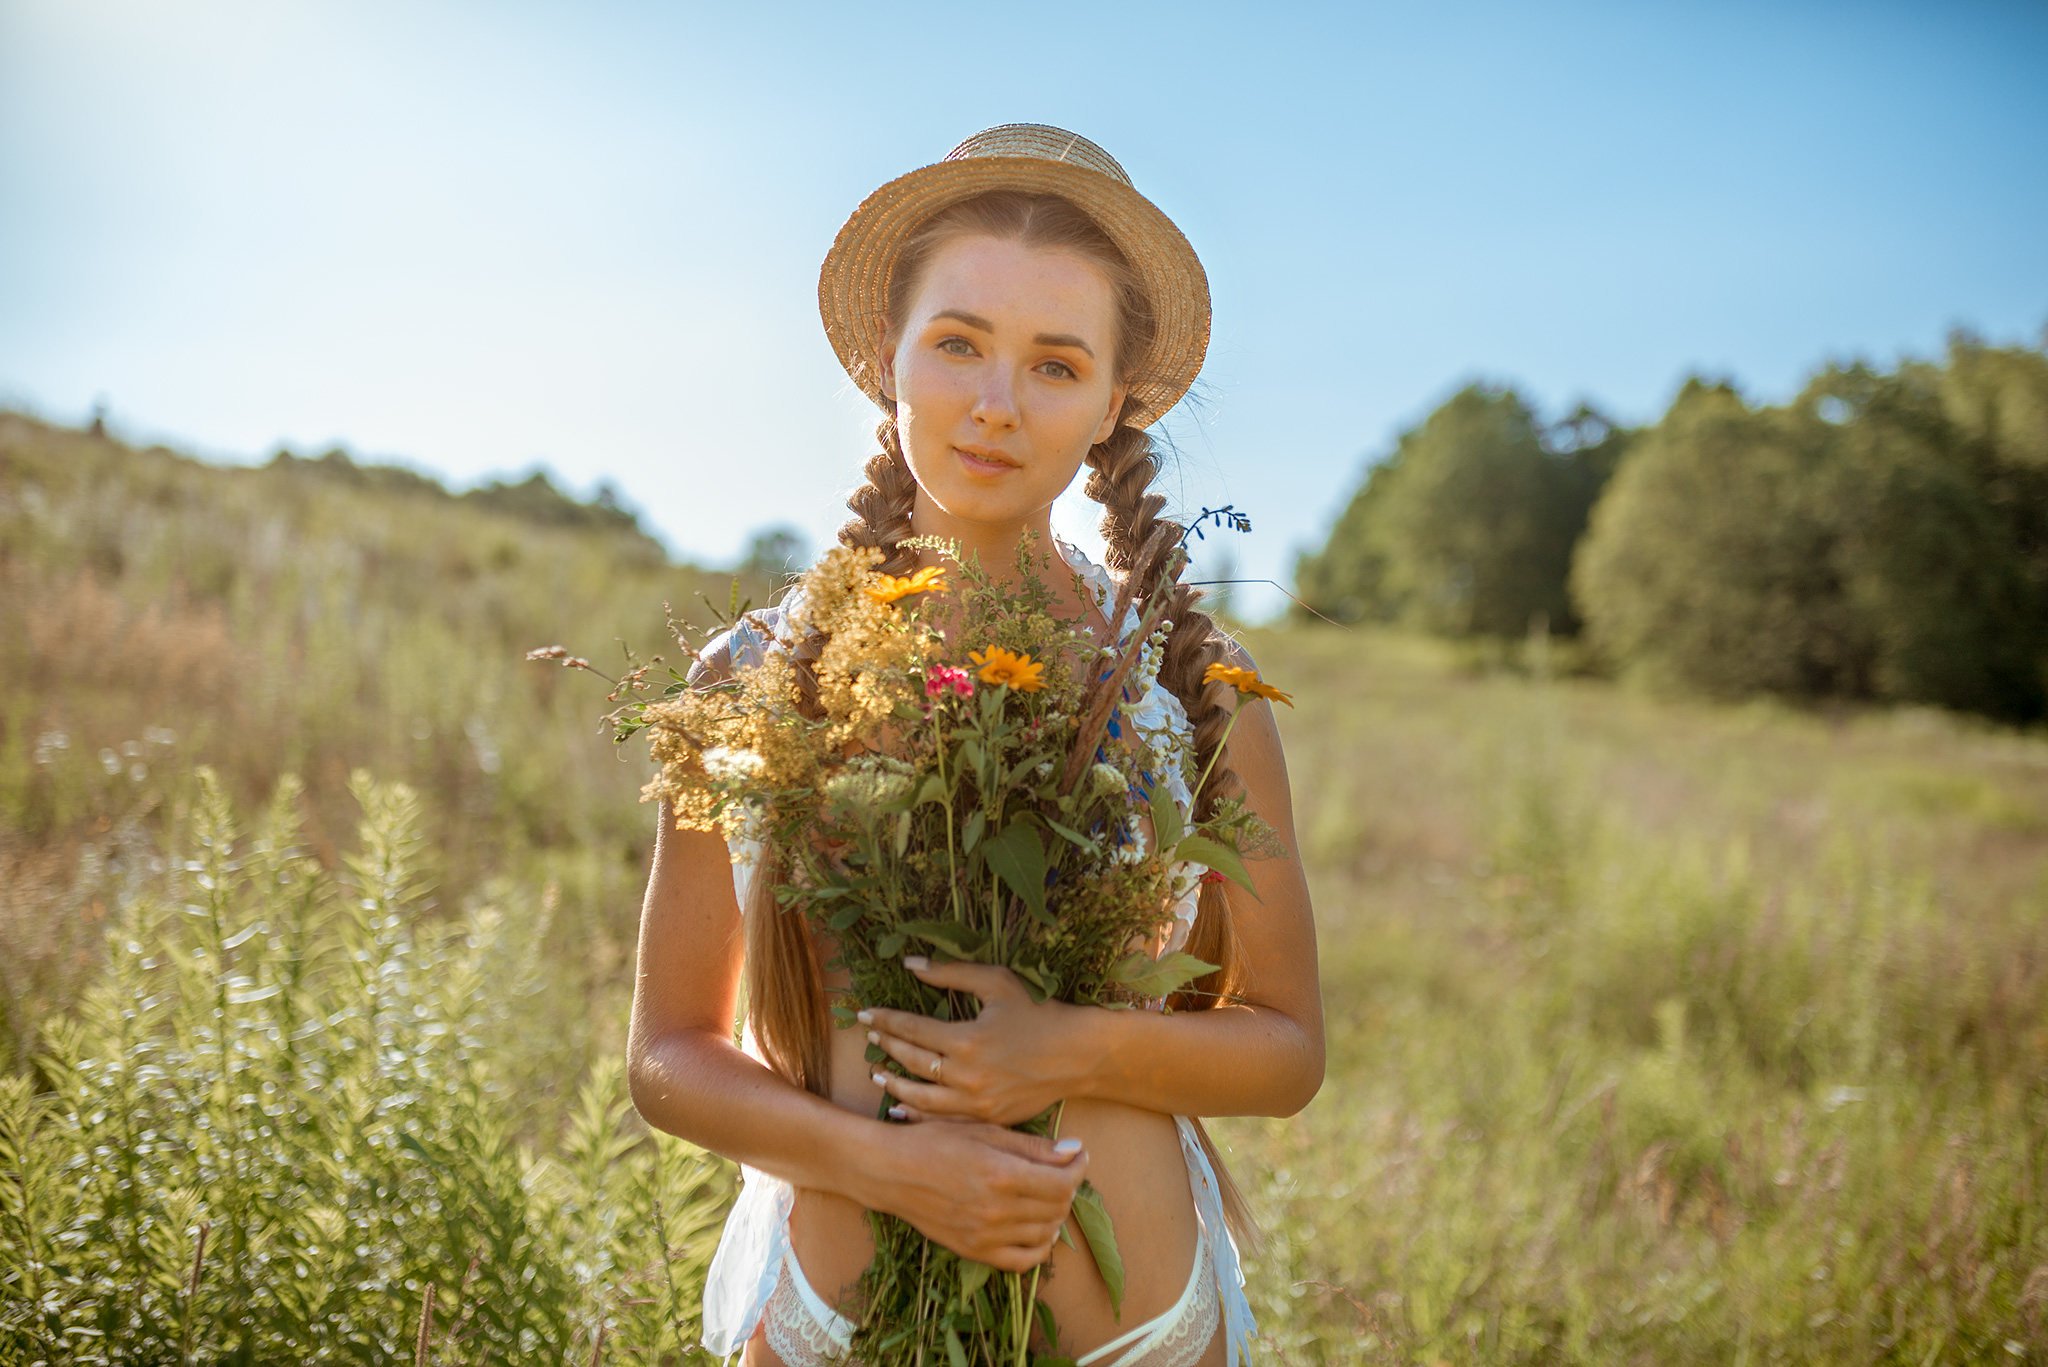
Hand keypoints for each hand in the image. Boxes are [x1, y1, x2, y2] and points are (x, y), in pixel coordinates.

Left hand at [858, 957, 1088, 1126]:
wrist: (1078, 1055)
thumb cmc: (1039, 1012)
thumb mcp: (997, 982)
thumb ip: (951, 973)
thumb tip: (910, 964)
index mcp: (966, 1040)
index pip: (911, 1030)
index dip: (885, 1020)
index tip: (866, 1014)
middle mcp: (966, 1076)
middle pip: (912, 1062)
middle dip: (886, 1047)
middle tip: (869, 1038)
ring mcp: (976, 1102)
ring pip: (921, 1098)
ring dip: (894, 1085)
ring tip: (877, 1073)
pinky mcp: (988, 1119)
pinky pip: (944, 1120)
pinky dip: (918, 1114)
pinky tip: (902, 1109)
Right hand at [867, 1120, 1087, 1271]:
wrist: (891, 1171)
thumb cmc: (936, 1141)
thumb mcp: (985, 1131)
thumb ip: (1032, 1146)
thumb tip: (1074, 1151)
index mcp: (1002, 1174)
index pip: (1063, 1182)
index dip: (1079, 1168)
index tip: (1078, 1156)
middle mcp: (997, 1210)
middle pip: (1058, 1207)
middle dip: (1068, 1187)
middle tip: (1062, 1171)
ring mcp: (985, 1235)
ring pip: (1045, 1234)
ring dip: (1056, 1213)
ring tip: (1049, 1195)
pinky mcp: (973, 1251)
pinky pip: (1021, 1261)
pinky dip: (1038, 1247)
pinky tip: (1038, 1228)